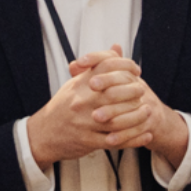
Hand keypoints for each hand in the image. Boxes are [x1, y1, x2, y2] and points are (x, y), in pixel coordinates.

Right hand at [33, 45, 189, 168]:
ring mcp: (85, 123)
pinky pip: (115, 141)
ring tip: (148, 113)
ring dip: (137, 117)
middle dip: (133, 92)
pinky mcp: (88, 141)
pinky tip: (145, 135)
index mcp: (79, 86)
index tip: (136, 71)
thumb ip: (96, 67)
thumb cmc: (61, 109)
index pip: (105, 68)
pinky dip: (133, 139)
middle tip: (144, 91)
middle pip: (114, 94)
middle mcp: (81, 103)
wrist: (42, 134)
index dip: (124, 67)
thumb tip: (116, 49)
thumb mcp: (74, 84)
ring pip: (117, 120)